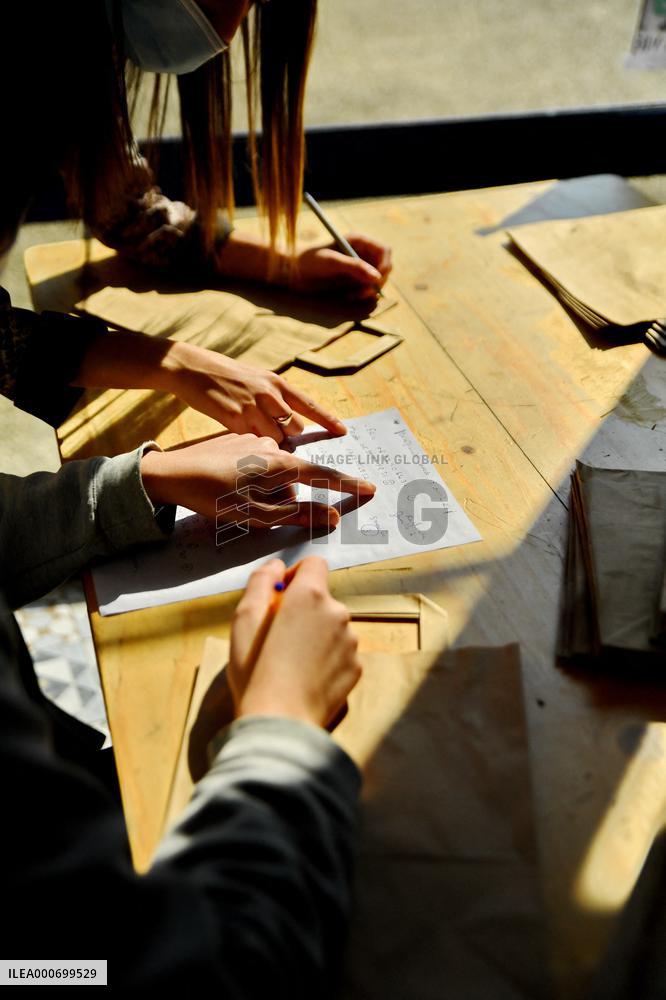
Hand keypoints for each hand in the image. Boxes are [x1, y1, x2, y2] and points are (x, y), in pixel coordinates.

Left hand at [140, 433, 375, 528]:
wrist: (169, 473)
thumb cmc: (211, 497)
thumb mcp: (256, 516)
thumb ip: (297, 516)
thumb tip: (332, 517)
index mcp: (280, 465)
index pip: (324, 477)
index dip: (347, 486)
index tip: (370, 489)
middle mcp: (272, 446)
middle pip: (294, 481)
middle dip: (283, 499)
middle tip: (251, 511)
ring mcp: (255, 440)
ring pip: (275, 474)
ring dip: (265, 489)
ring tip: (234, 498)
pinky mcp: (239, 439)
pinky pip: (257, 464)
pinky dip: (251, 477)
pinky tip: (226, 483)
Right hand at [166, 344, 346, 441]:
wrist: (192, 368)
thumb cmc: (225, 376)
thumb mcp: (255, 379)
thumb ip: (273, 397)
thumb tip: (289, 419)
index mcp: (276, 382)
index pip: (308, 404)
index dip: (327, 419)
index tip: (343, 431)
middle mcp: (269, 394)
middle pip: (294, 428)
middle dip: (288, 436)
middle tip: (273, 436)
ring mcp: (252, 407)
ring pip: (276, 438)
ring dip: (269, 443)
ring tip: (253, 435)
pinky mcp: (235, 419)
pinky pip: (253, 441)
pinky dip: (250, 445)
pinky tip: (239, 437)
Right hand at [229, 557, 361, 727]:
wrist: (280, 721)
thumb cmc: (255, 668)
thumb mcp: (244, 619)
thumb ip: (260, 582)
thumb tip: (276, 567)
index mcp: (310, 596)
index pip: (314, 564)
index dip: (295, 575)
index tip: (279, 595)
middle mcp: (338, 613)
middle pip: (322, 599)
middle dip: (302, 611)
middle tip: (278, 637)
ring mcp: (351, 642)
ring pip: (332, 627)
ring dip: (316, 635)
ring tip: (292, 662)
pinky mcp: (357, 667)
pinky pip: (341, 653)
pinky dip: (326, 659)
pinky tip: (307, 677)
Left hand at [289, 234, 391, 299]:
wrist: (293, 273)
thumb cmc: (308, 261)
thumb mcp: (331, 262)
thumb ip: (354, 268)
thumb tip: (377, 277)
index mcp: (358, 241)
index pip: (384, 251)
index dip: (384, 265)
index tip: (376, 280)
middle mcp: (362, 253)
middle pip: (384, 268)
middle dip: (377, 282)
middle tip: (363, 293)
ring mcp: (359, 268)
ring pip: (378, 281)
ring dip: (370, 291)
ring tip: (352, 296)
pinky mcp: (354, 281)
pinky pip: (368, 290)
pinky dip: (363, 296)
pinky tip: (349, 297)